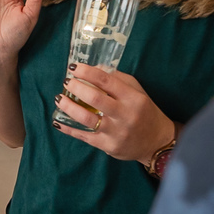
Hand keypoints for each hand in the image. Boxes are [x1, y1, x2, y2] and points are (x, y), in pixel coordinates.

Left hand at [52, 64, 175, 163]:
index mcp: (133, 98)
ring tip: (59, 98)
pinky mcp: (108, 146)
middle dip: (76, 88)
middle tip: (67, 82)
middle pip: (95, 99)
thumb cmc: (144, 112)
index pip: (107, 81)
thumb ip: (117, 79)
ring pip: (86, 119)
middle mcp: (126, 115)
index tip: (74, 67)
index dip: (87, 72)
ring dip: (68, 107)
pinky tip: (57, 121)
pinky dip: (68, 128)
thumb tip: (93, 68)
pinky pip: (84, 136)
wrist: (156, 142)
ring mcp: (116, 132)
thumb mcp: (137, 92)